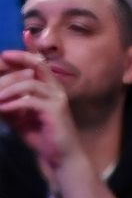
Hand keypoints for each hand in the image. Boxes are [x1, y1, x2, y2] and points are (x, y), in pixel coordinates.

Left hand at [0, 51, 80, 170]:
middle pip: (37, 64)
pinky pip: (30, 101)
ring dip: (8, 88)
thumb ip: (9, 101)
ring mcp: (57, 99)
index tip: (18, 39)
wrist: (60, 158)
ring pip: (29, 83)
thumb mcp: (20, 115)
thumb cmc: (42, 137)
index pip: (40, 62)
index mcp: (50, 87)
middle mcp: (56, 89)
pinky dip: (13, 103)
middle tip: (1, 59)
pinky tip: (2, 108)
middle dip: (18, 58)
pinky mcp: (55, 112)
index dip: (30, 48)